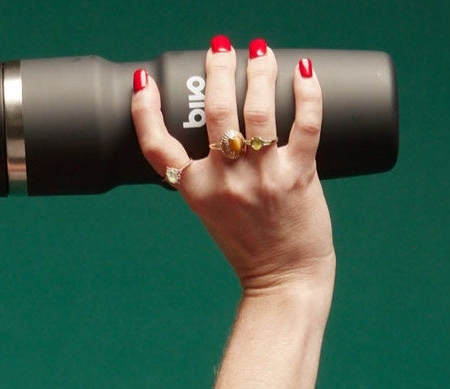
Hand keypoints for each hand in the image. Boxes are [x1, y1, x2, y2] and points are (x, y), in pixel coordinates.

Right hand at [132, 38, 335, 293]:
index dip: (145, 111)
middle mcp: (224, 181)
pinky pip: (305, 123)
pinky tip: (303, 71)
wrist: (284, 279)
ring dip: (259, 71)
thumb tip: (227, 128)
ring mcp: (261, 177)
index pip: (157, 146)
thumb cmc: (250, 246)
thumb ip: (213, 175)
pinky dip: (307, 93)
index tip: (143, 82)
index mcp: (195, 191)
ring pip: (257, 110)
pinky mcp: (298, 175)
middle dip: (216, 70)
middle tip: (219, 48)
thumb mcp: (213, 211)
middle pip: (213, 112)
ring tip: (260, 51)